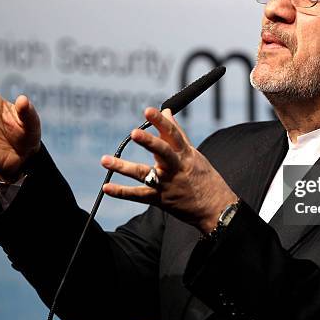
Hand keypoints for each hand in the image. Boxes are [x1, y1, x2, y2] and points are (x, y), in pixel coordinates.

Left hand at [101, 108, 237, 232]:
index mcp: (185, 154)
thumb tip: (167, 112)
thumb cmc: (204, 178)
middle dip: (149, 142)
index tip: (149, 110)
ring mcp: (167, 184)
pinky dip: (122, 192)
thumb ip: (177, 133)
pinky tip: (107, 187)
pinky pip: (139, 196)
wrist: (215, 208)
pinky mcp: (160, 199)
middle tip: (134, 132)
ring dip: (123, 167)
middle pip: (162, 152)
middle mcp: (176, 168)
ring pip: (144, 174)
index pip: (173, 134)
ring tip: (105, 160)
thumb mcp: (193, 154)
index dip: (161, 122)